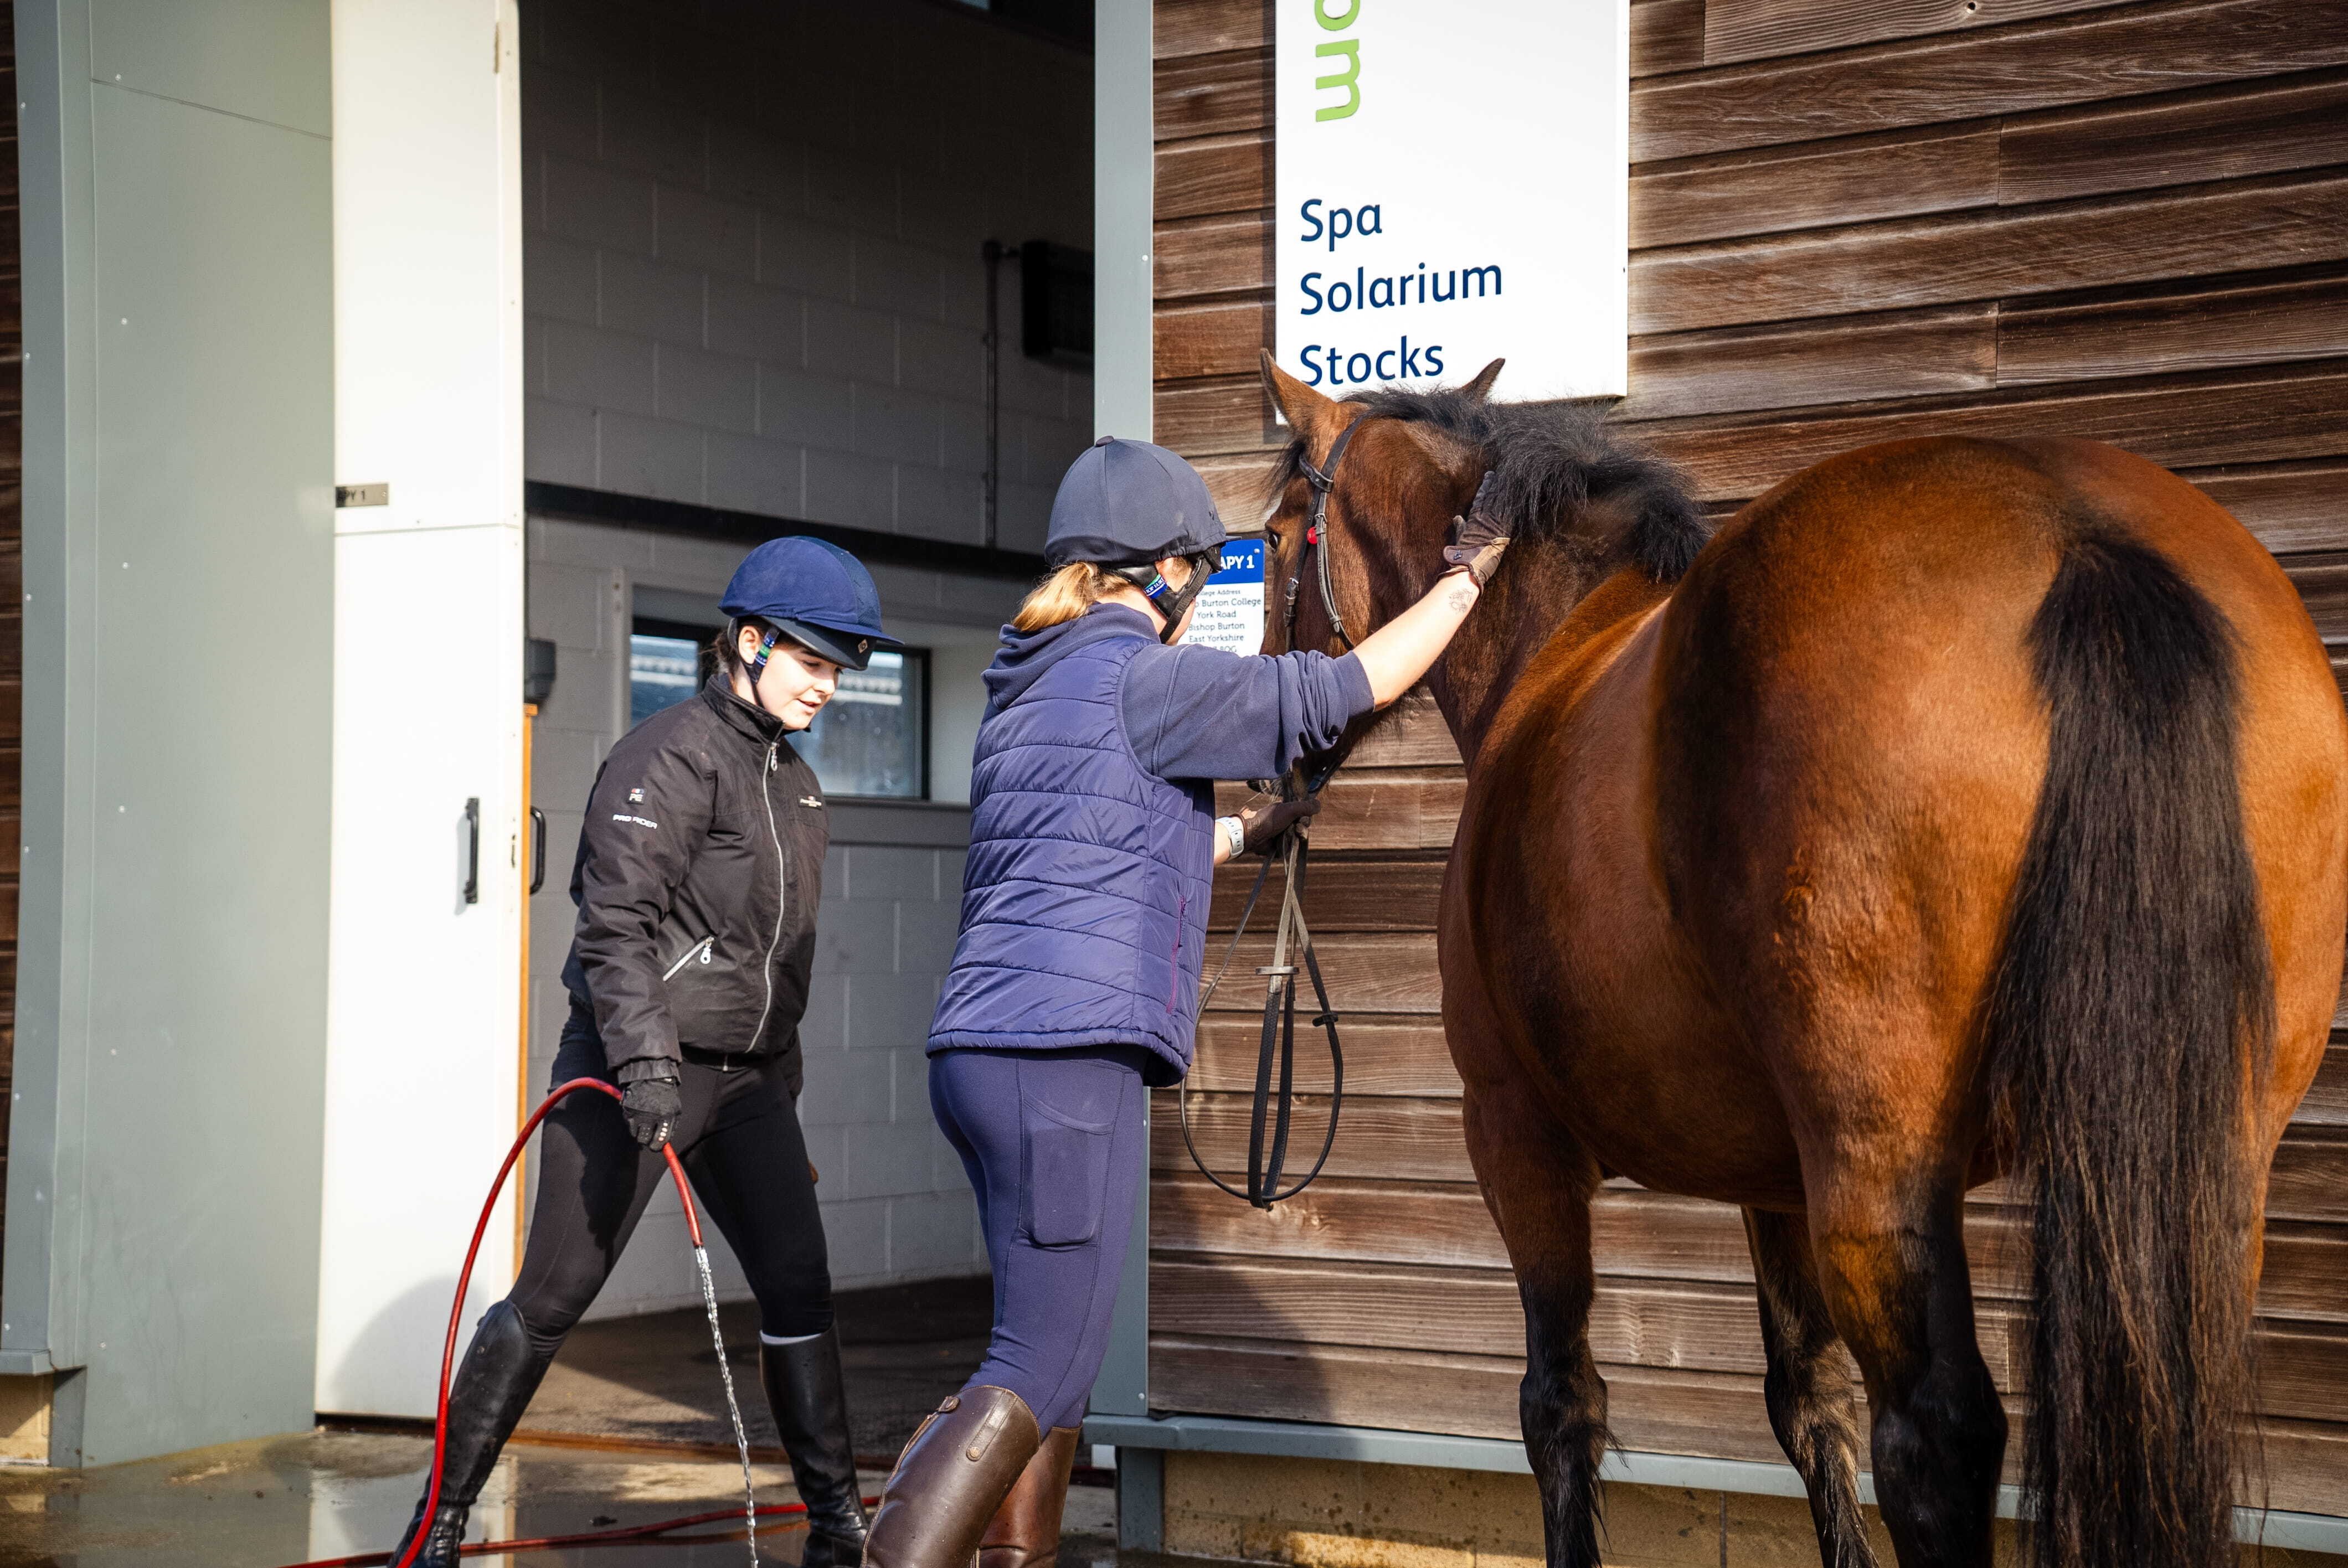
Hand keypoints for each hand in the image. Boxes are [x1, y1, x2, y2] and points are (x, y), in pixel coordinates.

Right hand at [622, 1076, 682, 1150]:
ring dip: (640, 1134)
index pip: (661, 1140)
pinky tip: (639, 1118)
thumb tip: (665, 1143)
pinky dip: (634, 1126)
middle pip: (646, 1141)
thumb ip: (671, 1127)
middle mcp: (652, 1116)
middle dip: (648, 1142)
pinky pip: (630, 1127)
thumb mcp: (675, 1110)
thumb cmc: (665, 1095)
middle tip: (650, 1138)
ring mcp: (638, 1114)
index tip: (657, 1146)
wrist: (651, 1078)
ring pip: (637, 1136)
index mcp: (666, 1116)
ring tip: (645, 1126)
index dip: (658, 1146)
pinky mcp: (628, 1112)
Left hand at [1238, 794, 1322, 853]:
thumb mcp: (1290, 809)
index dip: (1307, 818)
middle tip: (1296, 827)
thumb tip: (1319, 804)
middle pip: (1304, 827)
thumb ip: (1306, 806)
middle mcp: (1286, 823)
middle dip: (1302, 828)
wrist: (1254, 834)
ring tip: (1288, 835)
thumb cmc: (1270, 819)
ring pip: (1299, 839)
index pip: (1305, 816)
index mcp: (1287, 812)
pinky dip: (1287, 846)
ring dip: (1295, 837)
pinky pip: (1291, 848)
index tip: (1303, 818)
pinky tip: (1283, 843)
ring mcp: (1283, 835)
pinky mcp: (1280, 847)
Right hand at [1442, 472, 1511, 586]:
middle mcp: (1484, 516)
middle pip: (1493, 495)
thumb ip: (1460, 525)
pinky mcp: (1503, 528)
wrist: (1470, 562)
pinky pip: (1510, 512)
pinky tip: (1519, 494)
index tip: (1490, 476)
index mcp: (1474, 516)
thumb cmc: (1463, 552)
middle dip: (1498, 483)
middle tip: (1503, 472)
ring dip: (1507, 489)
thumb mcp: (1460, 536)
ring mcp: (1494, 521)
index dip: (1486, 485)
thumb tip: (1457, 518)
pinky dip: (1514, 502)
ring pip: (1502, 500)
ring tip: (1512, 478)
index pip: (1481, 496)